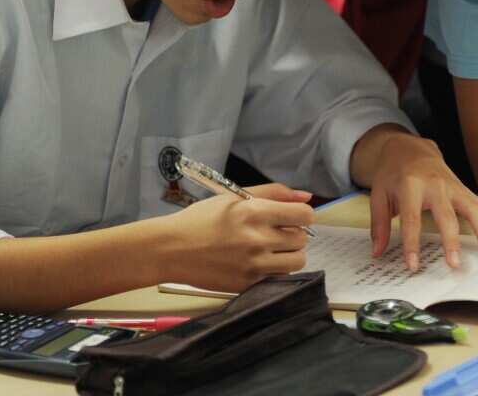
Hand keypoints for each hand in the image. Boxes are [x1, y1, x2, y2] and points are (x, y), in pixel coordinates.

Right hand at [163, 183, 314, 292]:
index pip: (304, 215)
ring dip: (289, 254)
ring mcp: (254, 265)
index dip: (301, 215)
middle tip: (275, 233)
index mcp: (255, 212)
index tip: (291, 217)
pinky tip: (257, 262)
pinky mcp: (248, 284)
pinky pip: (279, 278)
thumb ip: (273, 193)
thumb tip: (306, 196)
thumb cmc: (201, 219)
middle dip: (293, 234)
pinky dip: (274, 270)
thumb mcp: (234, 197)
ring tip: (271, 250)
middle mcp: (258, 239)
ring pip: (297, 262)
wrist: (172, 249)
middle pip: (302, 239)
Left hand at [356, 127, 477, 271]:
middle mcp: (435, 185)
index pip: (411, 219)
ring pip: (471, 208)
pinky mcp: (464, 190)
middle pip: (446, 216)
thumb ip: (379, 224)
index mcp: (410, 185)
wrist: (409, 148)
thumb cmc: (393, 174)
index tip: (412, 265)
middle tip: (454, 263)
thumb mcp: (378, 194)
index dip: (412, 244)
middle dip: (451, 240)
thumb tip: (378, 252)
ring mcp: (453, 187)